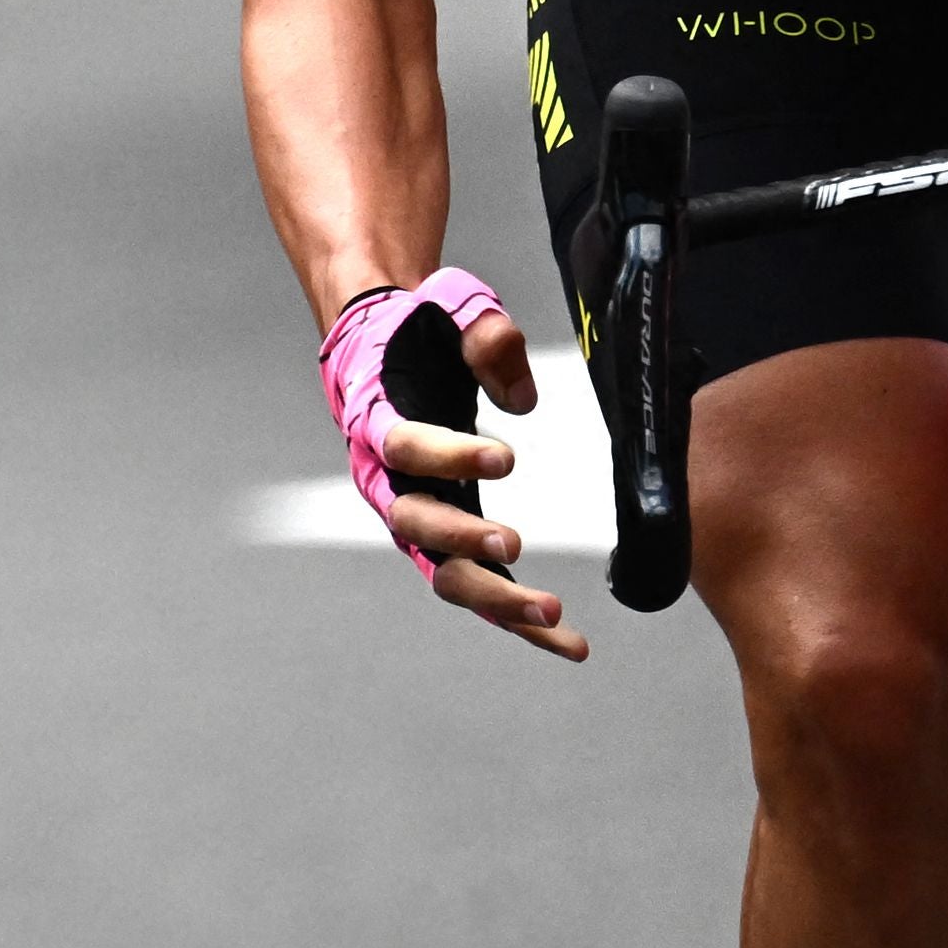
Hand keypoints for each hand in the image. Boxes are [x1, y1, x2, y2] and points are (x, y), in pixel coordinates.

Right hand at [319, 269, 585, 661]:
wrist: (385, 348)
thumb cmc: (417, 330)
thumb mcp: (449, 305)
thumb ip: (484, 335)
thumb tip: (523, 397)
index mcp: (377, 422)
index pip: (404, 447)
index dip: (449, 455)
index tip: (507, 455)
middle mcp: (386, 482)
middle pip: (413, 525)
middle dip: (462, 540)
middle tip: (513, 543)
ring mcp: (417, 518)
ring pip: (444, 574)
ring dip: (495, 596)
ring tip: (554, 611)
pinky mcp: (449, 540)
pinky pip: (479, 589)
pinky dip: (519, 620)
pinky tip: (570, 642)